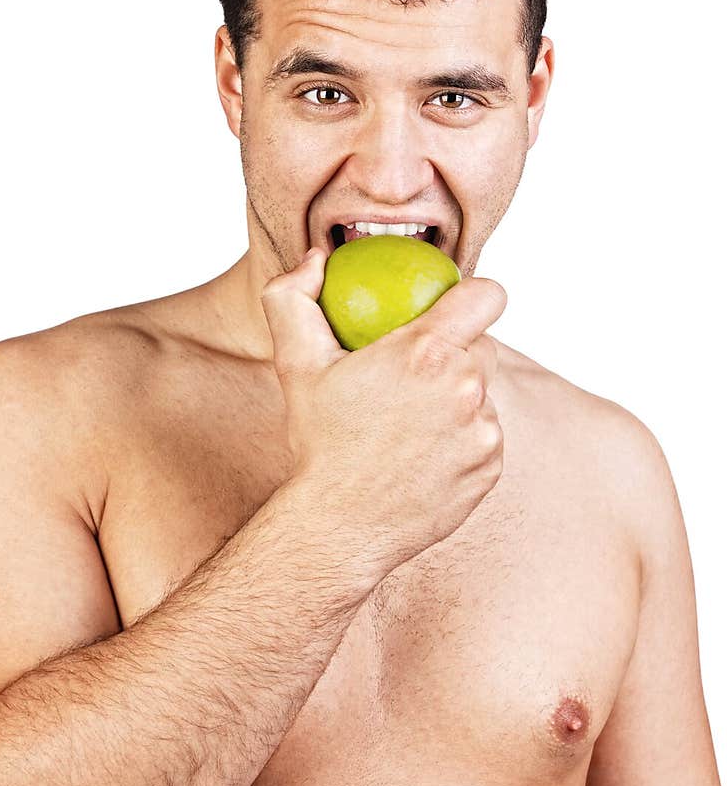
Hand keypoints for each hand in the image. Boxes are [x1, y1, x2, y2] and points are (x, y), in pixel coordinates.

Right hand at [261, 247, 506, 584]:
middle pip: (482, 346)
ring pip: (483, 394)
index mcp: (426, 352)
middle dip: (455, 351)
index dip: (473, 294)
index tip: (452, 306)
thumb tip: (317, 259)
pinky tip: (421, 453)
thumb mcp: (294, 363)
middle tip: (413, 373)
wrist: (339, 526)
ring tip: (410, 420)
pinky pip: (484, 436)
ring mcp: (483, 431)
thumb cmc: (317, 441)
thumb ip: (295, 296)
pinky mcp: (490, 467)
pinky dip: (461, 439)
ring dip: (457, 398)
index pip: (486, 295)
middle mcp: (465, 387)